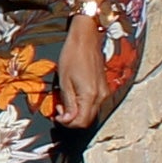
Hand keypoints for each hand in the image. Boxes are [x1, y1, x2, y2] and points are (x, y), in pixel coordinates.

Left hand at [55, 10, 111, 125]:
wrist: (86, 39)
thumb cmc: (72, 56)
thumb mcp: (65, 81)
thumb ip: (68, 103)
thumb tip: (67, 119)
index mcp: (90, 95)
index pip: (81, 122)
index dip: (67, 123)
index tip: (56, 115)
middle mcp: (101, 97)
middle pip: (87, 121)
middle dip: (72, 120)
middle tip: (59, 109)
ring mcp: (104, 92)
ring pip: (91, 113)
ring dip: (77, 113)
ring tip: (64, 101)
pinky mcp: (104, 88)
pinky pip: (94, 104)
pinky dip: (83, 105)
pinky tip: (73, 95)